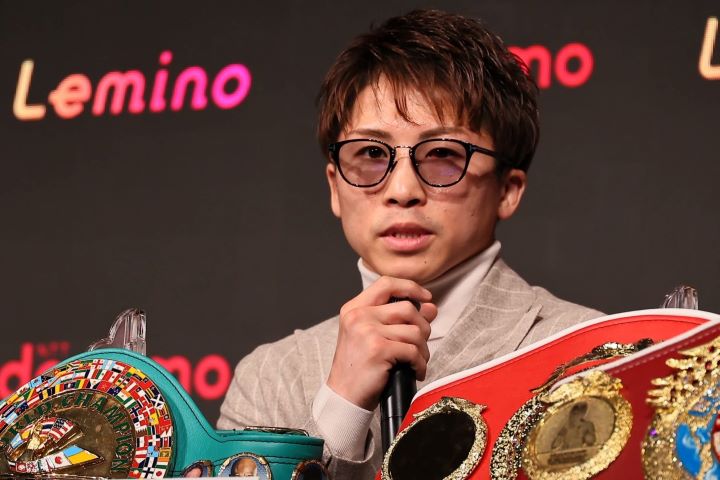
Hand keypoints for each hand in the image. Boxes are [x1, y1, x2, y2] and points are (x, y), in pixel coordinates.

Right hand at [326, 276, 437, 410]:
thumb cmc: (359, 368)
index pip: (387, 284)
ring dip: (423, 349)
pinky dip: (420, 363)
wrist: (344, 396)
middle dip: (423, 327)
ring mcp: (367, 331)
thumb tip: (430, 307)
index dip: (411, 287)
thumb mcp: (374, 336)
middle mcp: (358, 316)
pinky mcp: (378, 349)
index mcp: (354, 309)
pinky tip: (414, 371)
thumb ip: (399, 319)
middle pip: (407, 308)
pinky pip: (413, 350)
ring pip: (414, 331)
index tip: (426, 297)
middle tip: (419, 344)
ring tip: (416, 361)